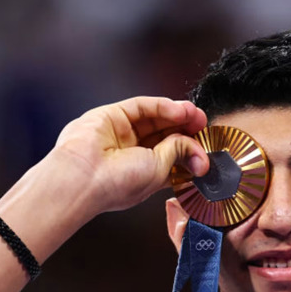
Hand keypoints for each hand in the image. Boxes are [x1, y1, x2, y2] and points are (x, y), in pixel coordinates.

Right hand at [44, 96, 208, 214]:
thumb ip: (178, 152)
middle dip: (186, 128)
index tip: (207, 146)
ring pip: (154, 118)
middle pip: (164, 134)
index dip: (190, 148)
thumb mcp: (159, 170)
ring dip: (177, 115)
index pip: (170, 155)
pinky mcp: (110, 116)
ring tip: (196, 115)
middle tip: (204, 125)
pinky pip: (141, 107)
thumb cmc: (117, 185)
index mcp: (141, 172)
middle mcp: (129, 152)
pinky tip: (179, 110)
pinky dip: (162, 106)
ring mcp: (119, 133)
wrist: (83, 180)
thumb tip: (196, 143)